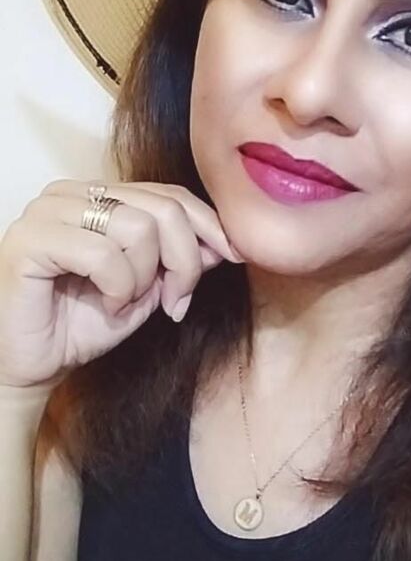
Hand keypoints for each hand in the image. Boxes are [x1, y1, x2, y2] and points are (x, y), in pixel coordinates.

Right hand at [0, 179, 243, 389]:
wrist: (30, 367)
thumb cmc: (81, 325)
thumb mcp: (147, 289)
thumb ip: (180, 260)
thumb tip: (225, 241)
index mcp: (99, 195)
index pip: (170, 193)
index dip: (208, 226)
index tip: (230, 259)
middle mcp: (72, 193)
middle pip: (162, 208)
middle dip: (183, 261)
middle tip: (173, 300)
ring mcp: (47, 212)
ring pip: (138, 227)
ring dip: (145, 278)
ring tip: (126, 302)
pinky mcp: (30, 240)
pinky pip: (103, 253)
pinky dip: (118, 287)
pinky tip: (106, 304)